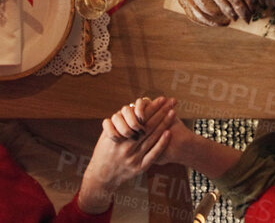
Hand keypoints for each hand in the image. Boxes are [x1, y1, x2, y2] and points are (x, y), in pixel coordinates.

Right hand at [78, 97, 177, 212]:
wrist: (101, 176)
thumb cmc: (104, 152)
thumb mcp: (106, 135)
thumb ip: (118, 123)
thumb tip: (131, 107)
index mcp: (119, 136)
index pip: (140, 118)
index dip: (152, 107)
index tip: (162, 99)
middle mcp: (127, 146)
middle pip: (148, 125)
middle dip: (161, 112)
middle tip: (172, 101)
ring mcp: (134, 157)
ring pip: (152, 137)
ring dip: (164, 124)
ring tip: (173, 112)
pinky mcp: (139, 167)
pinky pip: (153, 154)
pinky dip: (161, 143)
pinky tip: (169, 133)